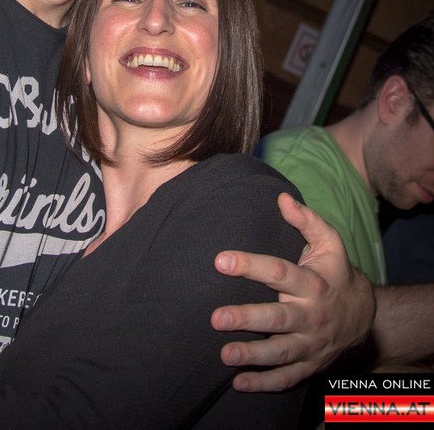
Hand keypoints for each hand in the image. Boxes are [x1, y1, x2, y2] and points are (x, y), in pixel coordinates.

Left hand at [211, 193, 375, 391]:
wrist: (364, 314)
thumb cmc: (335, 272)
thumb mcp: (329, 243)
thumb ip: (307, 220)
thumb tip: (282, 197)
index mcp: (313, 284)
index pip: (280, 272)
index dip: (250, 265)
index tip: (220, 260)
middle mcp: (312, 315)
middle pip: (278, 318)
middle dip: (248, 319)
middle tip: (216, 317)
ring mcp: (311, 343)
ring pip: (282, 352)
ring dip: (253, 355)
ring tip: (224, 354)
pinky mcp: (309, 364)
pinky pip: (287, 378)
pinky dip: (264, 383)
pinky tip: (238, 383)